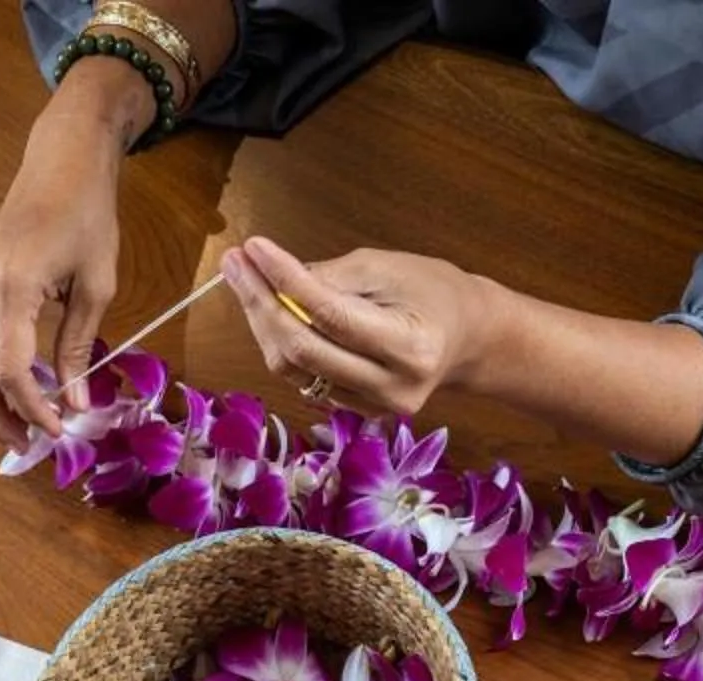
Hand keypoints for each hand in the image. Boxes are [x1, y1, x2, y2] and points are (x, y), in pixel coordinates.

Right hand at [0, 65, 139, 445]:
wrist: (61, 160)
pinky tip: (16, 390)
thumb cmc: (88, 214)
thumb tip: (74, 402)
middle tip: (28, 445)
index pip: (10, 368)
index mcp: (13, 286)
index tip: (60, 431)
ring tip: (19, 425)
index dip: (32, 408)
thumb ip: (80, 345)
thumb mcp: (97, 284)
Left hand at [220, 236, 504, 421]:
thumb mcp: (389, 267)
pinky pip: (302, 378)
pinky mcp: (355, 412)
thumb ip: (332, 276)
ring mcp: (372, 406)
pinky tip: (269, 308)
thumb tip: (274, 275)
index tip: (254, 247)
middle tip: (235, 261)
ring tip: (244, 278)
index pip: (330, 315)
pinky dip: (280, 342)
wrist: (468, 340)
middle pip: (303, 349)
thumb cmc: (434, 292)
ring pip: (294, 368)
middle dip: (261, 302)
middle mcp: (391, 387)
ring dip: (262, 322)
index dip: (285, 280)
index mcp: (410, 346)